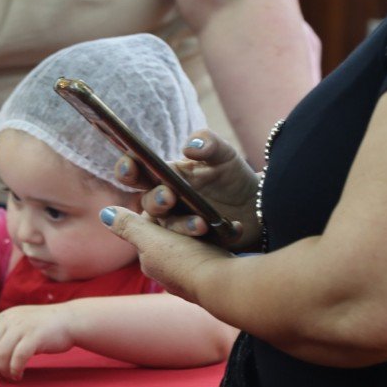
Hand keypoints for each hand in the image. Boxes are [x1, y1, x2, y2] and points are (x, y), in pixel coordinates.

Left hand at [0, 304, 75, 380]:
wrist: (70, 320)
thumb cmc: (43, 328)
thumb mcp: (19, 332)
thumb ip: (0, 343)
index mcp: (5, 316)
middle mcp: (11, 319)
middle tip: (3, 372)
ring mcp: (23, 326)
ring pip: (2, 352)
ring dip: (4, 368)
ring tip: (12, 375)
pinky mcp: (35, 336)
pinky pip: (18, 357)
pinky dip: (15, 369)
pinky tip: (19, 374)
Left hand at [100, 207, 231, 303]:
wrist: (225, 288)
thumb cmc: (185, 262)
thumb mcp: (152, 240)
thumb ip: (129, 227)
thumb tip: (104, 214)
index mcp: (151, 263)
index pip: (150, 231)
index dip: (160, 212)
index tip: (171, 198)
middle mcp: (169, 273)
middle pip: (173, 237)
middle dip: (184, 222)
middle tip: (197, 212)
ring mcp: (192, 277)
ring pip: (195, 243)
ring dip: (204, 231)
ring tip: (213, 222)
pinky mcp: (215, 277)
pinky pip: (215, 252)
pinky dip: (221, 241)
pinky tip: (229, 232)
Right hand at [116, 129, 260, 249]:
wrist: (259, 205)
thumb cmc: (233, 176)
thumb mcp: (225, 154)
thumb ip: (208, 142)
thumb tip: (188, 148)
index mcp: (165, 175)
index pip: (136, 171)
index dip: (127, 168)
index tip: (131, 167)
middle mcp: (165, 199)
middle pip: (147, 202)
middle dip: (155, 200)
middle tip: (169, 197)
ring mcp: (177, 222)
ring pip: (168, 226)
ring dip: (181, 224)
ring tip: (201, 223)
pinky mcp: (192, 242)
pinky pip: (191, 244)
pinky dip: (206, 237)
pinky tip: (222, 229)